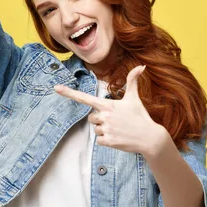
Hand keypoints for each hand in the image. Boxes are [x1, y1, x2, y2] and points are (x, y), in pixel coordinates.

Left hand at [54, 65, 170, 153]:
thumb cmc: (140, 116)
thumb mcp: (135, 98)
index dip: (69, 93)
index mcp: (108, 104)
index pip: (85, 98)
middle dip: (100, 120)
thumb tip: (141, 65)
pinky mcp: (108, 141)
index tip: (56, 88)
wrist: (149, 138)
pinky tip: (118, 137)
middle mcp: (104, 116)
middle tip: (116, 120)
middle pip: (91, 118)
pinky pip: (99, 140)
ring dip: (104, 130)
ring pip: (95, 130)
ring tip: (119, 129)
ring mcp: (106, 129)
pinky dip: (107, 140)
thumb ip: (133, 81)